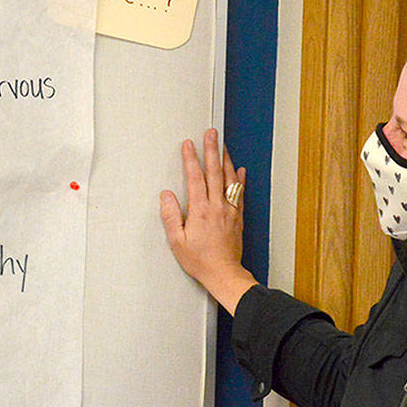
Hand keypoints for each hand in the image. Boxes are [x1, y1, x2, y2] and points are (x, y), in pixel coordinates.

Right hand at [159, 128, 256, 313]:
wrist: (224, 273)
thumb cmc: (200, 260)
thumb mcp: (177, 241)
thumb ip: (171, 216)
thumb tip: (167, 195)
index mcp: (200, 210)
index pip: (195, 178)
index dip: (191, 159)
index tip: (188, 145)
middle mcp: (217, 206)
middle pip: (214, 172)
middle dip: (211, 150)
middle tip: (210, 133)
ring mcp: (229, 210)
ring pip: (229, 179)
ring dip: (225, 160)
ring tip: (223, 145)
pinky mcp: (237, 217)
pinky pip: (240, 193)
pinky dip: (240, 179)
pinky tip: (240, 170)